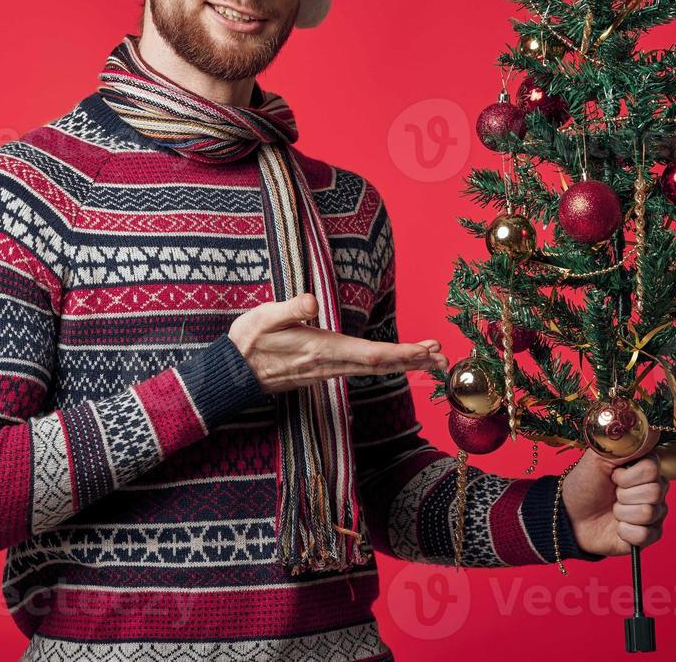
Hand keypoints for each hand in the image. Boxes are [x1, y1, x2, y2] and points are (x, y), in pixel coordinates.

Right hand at [228, 293, 449, 394]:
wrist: (233, 373)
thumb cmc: (248, 342)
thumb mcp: (263, 318)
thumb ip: (289, 309)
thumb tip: (312, 302)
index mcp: (321, 349)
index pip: (370, 354)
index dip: (401, 353)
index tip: (427, 350)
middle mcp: (330, 364)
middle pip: (380, 365)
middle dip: (412, 360)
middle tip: (442, 356)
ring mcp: (328, 370)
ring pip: (373, 368)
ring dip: (403, 362)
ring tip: (430, 356)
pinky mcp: (324, 370)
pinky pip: (362, 369)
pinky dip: (384, 363)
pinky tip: (393, 360)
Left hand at [560, 443, 669, 557]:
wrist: (570, 516)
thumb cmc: (584, 485)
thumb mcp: (597, 459)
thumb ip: (624, 445)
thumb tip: (651, 430)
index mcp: (646, 469)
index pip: (653, 468)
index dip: (628, 475)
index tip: (613, 475)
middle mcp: (655, 489)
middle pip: (654, 491)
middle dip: (623, 494)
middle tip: (611, 494)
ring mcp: (655, 513)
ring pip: (648, 513)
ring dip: (622, 512)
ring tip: (612, 509)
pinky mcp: (650, 535)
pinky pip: (645, 535)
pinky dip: (624, 532)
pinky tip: (617, 527)